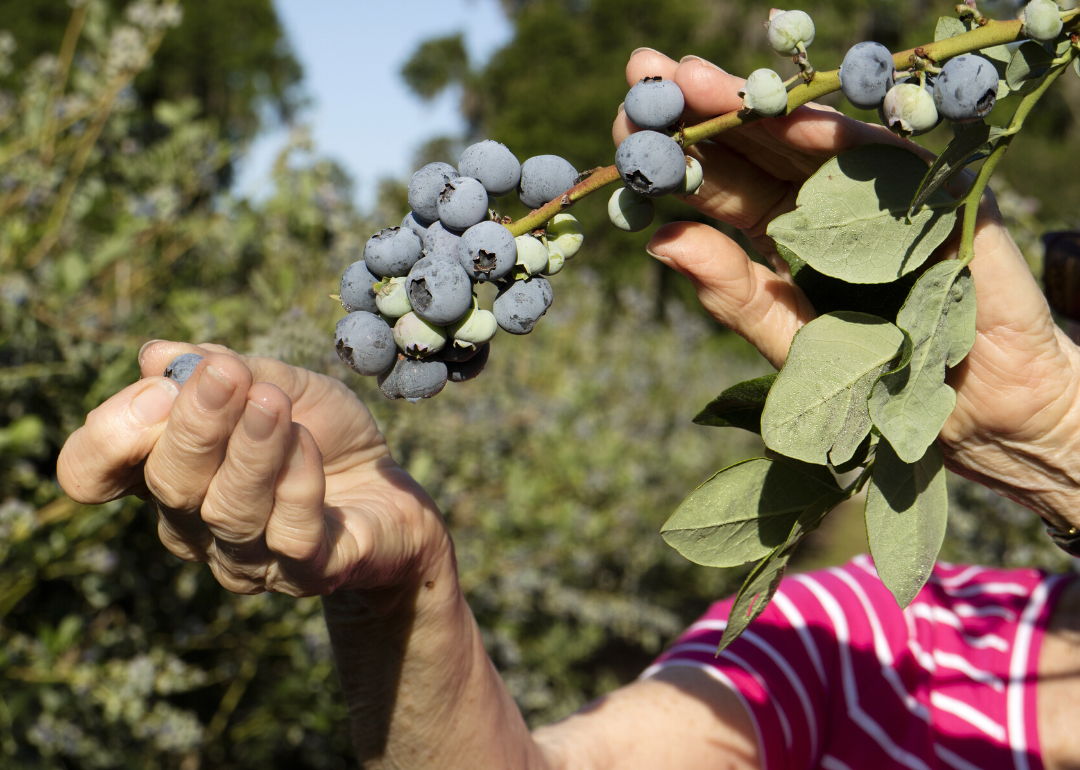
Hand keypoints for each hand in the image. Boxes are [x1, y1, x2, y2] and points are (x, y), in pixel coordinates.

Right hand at [57, 342, 451, 596]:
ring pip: (230, 511)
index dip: (108, 437)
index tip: (157, 387)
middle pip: (169, 486)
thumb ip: (224, 368)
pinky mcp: (309, 573)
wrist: (392, 491)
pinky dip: (296, 483)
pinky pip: (292, 535)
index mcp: (169, 474)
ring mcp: (250, 559)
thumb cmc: (322, 436)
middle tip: (227, 376)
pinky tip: (306, 443)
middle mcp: (194, 526)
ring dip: (250, 450)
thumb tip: (156, 355)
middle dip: (194, 425)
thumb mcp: (279, 384)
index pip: (92, 474)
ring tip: (270, 402)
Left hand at [617, 50, 1079, 525]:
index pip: (718, 188)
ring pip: (805, 138)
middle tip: (645, 76)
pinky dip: (836, 136)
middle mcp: (819, 204)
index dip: (672, 158)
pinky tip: (785, 113)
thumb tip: (660, 240)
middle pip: (752, 149)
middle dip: (699, 112)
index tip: (622, 130)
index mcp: (779, 236)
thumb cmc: (878, 382)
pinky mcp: (930, 193)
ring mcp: (873, 191)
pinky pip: (880, 158)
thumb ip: (734, 295)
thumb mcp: (791, 343)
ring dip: (751, 106)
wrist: (980, 411)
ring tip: (692, 78)